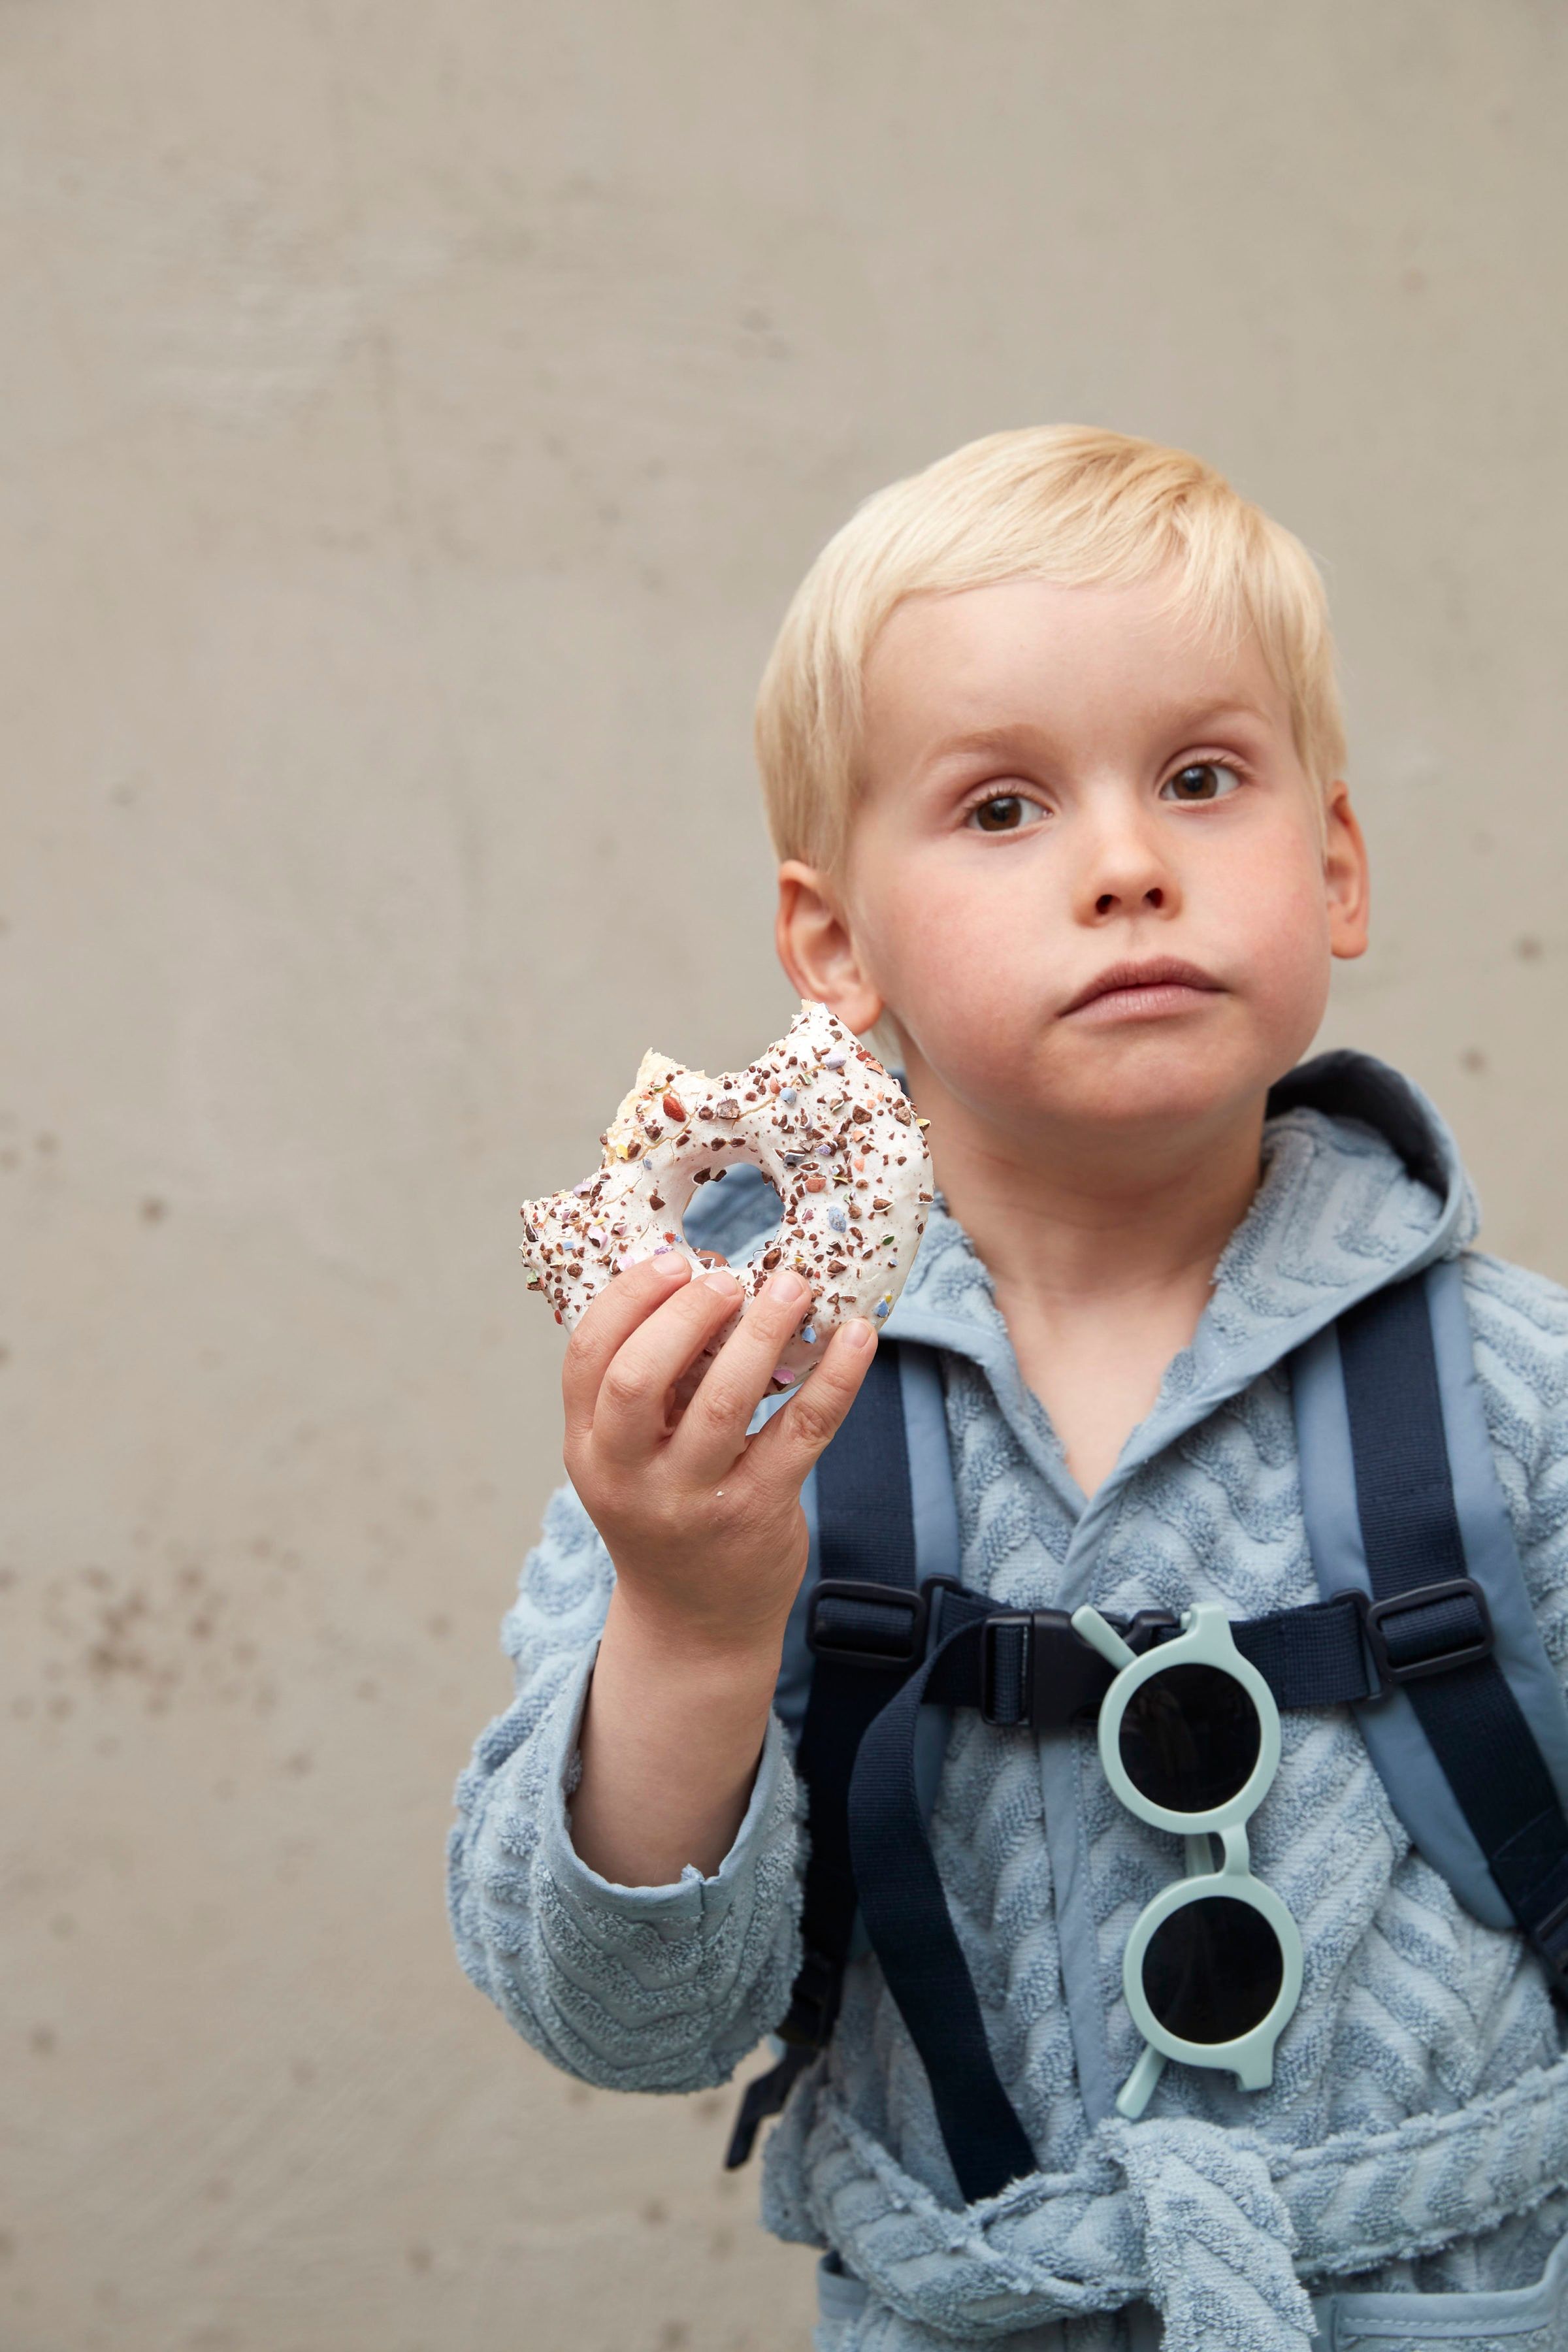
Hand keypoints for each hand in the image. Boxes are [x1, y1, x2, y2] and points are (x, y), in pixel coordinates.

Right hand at [563, 1253, 876, 1665]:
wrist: (695, 1625)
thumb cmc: (667, 1512)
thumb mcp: (630, 1457)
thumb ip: (648, 1385)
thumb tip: (701, 1278)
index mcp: (589, 1447)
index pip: (587, 1358)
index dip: (627, 1299)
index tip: (672, 1260)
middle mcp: (629, 1476)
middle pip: (639, 1377)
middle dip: (685, 1313)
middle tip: (728, 1278)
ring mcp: (693, 1499)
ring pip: (725, 1401)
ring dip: (762, 1331)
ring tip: (794, 1286)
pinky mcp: (758, 1512)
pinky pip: (801, 1431)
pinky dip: (835, 1377)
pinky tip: (858, 1336)